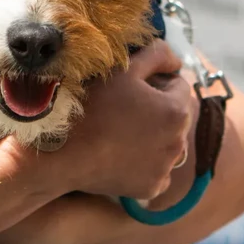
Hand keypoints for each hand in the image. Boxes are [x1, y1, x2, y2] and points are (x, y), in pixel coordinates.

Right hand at [44, 39, 193, 200]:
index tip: (132, 87)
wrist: (63, 154)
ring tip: (122, 132)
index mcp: (177, 111)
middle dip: (158, 110)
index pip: (179, 86)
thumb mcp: (124, 69)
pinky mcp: (151, 188)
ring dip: (154, 137)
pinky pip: (157, 170)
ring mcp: (165, 168)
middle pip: (175, 116)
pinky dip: (145, 164)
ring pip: (167, 143)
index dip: (156, 81)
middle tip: (124, 109)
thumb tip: (178, 61)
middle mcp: (179, 142)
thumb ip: (157, 55)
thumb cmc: (92, 106)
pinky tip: (122, 156)